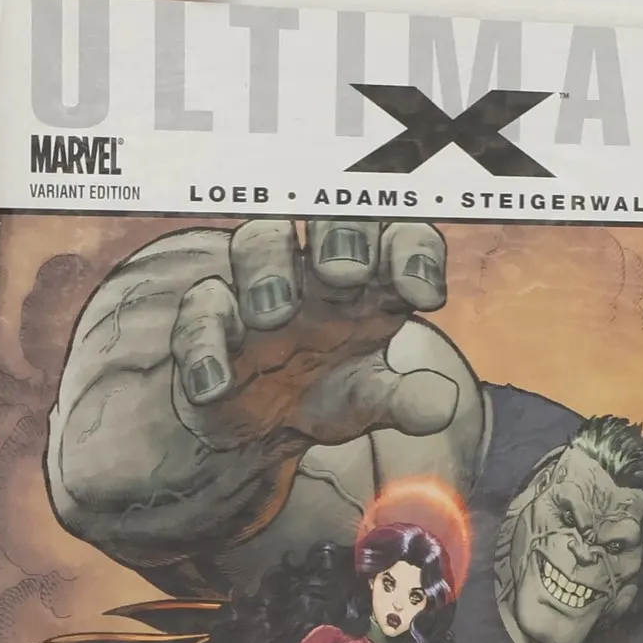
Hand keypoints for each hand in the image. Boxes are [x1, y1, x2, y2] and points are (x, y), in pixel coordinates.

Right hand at [50, 217, 476, 564]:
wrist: (248, 422)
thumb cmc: (320, 390)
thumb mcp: (363, 404)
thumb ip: (399, 402)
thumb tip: (440, 406)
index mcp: (370, 284)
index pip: (400, 239)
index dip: (414, 253)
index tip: (422, 294)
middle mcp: (316, 271)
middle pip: (333, 220)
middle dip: (342, 236)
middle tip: (345, 273)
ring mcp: (258, 286)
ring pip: (260, 242)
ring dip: (269, 270)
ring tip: (275, 317)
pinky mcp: (208, 318)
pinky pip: (202, 310)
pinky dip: (205, 343)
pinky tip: (215, 384)